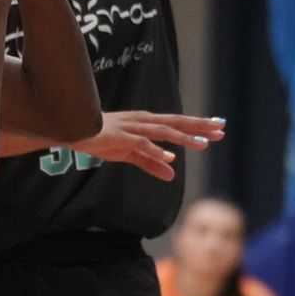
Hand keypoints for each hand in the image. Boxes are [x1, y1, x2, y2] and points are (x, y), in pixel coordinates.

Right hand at [79, 109, 224, 181]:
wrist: (73, 130)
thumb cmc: (101, 138)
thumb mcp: (129, 154)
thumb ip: (151, 163)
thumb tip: (172, 174)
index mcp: (147, 123)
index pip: (177, 123)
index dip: (198, 125)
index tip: (218, 126)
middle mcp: (143, 121)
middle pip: (176, 123)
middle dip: (199, 126)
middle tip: (221, 129)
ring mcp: (132, 128)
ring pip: (163, 131)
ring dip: (184, 138)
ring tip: (203, 145)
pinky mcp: (120, 137)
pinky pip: (141, 144)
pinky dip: (155, 150)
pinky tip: (169, 156)